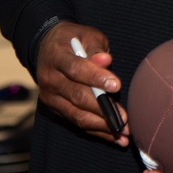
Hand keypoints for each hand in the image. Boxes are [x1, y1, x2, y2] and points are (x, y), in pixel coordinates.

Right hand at [35, 20, 129, 146]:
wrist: (47, 48)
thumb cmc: (73, 40)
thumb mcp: (86, 36)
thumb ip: (96, 49)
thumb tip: (106, 61)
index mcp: (57, 56)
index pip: (76, 69)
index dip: (96, 78)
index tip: (116, 85)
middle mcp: (50, 79)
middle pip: (77, 96)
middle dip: (103, 109)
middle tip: (125, 118)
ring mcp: (50, 97)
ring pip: (77, 115)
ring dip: (102, 125)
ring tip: (124, 132)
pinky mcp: (54, 109)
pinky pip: (77, 122)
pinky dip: (96, 131)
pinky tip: (114, 137)